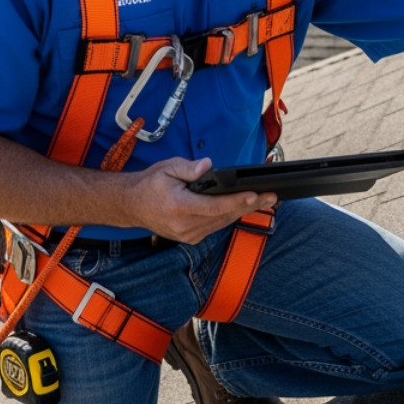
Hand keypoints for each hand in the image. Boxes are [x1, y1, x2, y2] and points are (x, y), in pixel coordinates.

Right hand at [123, 157, 275, 243]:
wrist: (132, 205)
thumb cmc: (150, 185)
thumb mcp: (167, 168)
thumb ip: (189, 168)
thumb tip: (207, 166)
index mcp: (179, 207)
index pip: (214, 206)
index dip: (237, 201)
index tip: (255, 195)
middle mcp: (185, 225)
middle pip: (224, 216)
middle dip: (250, 205)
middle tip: (272, 196)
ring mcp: (188, 234)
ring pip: (222, 223)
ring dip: (244, 211)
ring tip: (266, 200)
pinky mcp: (191, 237)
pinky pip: (216, 226)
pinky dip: (231, 216)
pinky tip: (245, 207)